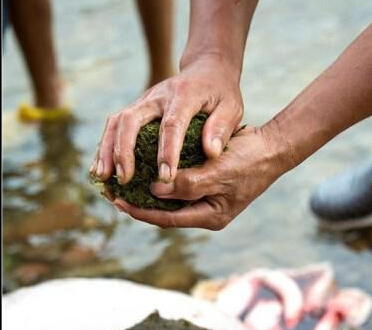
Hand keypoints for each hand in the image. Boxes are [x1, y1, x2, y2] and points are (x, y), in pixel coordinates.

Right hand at [90, 54, 242, 184]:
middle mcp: (157, 96)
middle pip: (131, 120)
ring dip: (107, 150)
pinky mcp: (136, 109)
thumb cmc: (221, 93)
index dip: (167, 152)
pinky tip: (101, 170)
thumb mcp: (231, 107)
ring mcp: (143, 102)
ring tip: (103, 177)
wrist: (206, 69)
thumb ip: (222, 127)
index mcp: (184, 95)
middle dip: (124, 151)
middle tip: (125, 179)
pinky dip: (105, 148)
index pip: (171, 124)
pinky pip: (114, 127)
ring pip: (116, 122)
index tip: (165, 177)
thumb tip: (210, 153)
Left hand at [110, 123, 290, 229]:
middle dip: (139, 204)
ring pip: (169, 200)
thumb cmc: (249, 161)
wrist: (272, 148)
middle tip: (113, 195)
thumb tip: (155, 190)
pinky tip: (144, 171)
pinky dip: (160, 181)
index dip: (142, 212)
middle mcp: (205, 212)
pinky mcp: (205, 185)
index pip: (168, 220)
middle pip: (165, 213)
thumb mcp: (219, 173)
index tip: (119, 202)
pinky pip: (176, 187)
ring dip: (146, 193)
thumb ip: (188, 184)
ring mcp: (206, 199)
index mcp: (210, 217)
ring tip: (123, 184)